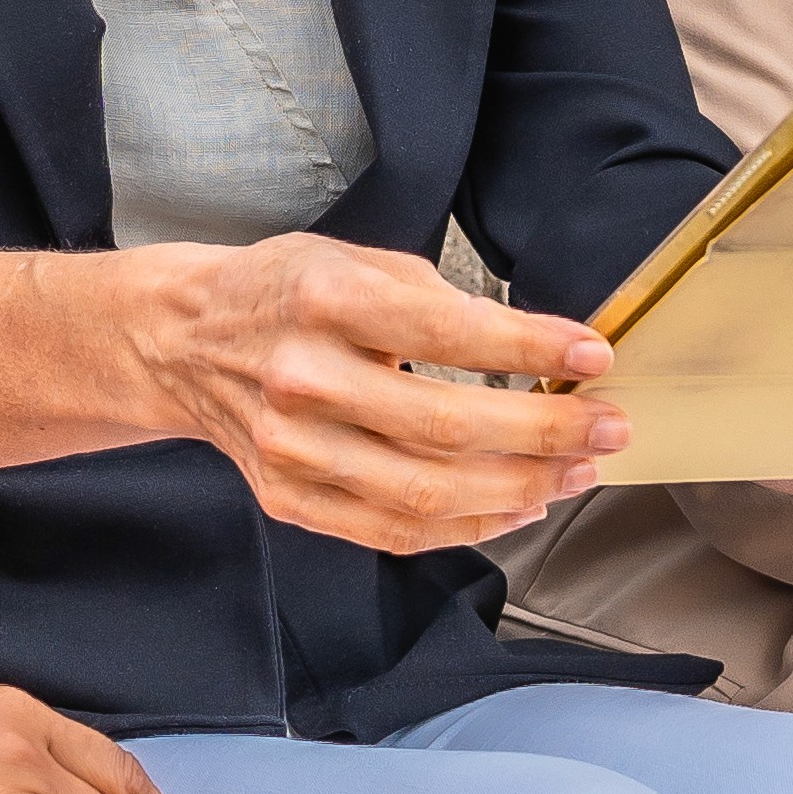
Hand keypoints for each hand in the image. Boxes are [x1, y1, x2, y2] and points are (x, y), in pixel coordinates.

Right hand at [131, 231, 635, 553]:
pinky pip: (395, 532)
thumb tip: (540, 347)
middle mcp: (303, 381)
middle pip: (446, 428)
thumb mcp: (357, 261)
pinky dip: (470, 527)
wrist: (184, 343)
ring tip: (577, 472)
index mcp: (323, 303)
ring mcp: (292, 451)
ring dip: (522, 490)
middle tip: (608, 427)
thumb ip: (441, 300)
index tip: (592, 354)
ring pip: (427, 495)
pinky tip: (520, 506)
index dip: (530, 350)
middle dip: (546, 434)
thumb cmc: (285, 293)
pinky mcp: (290, 499)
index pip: (446, 333)